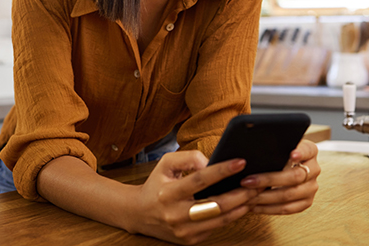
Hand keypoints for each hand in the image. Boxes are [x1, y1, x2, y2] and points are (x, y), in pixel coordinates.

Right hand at [130, 151, 258, 244]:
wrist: (139, 213)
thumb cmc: (157, 185)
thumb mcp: (165, 164)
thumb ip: (188, 158)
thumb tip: (212, 162)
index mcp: (168, 193)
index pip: (199, 180)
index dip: (221, 171)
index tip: (240, 162)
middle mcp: (176, 214)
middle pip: (216, 205)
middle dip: (240, 194)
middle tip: (256, 183)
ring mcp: (184, 230)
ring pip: (221, 219)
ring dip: (241, 207)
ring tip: (253, 194)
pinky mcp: (190, 240)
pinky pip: (216, 227)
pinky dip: (230, 216)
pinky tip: (239, 206)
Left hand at [241, 139, 319, 214]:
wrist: (286, 165)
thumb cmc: (277, 153)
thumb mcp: (277, 145)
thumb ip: (271, 146)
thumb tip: (254, 147)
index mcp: (310, 151)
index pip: (307, 150)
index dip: (300, 152)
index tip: (291, 154)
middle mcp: (314, 169)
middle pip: (295, 176)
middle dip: (268, 180)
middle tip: (248, 181)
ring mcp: (312, 187)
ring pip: (290, 194)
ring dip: (266, 197)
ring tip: (247, 196)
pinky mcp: (307, 201)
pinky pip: (289, 208)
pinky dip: (270, 209)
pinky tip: (255, 206)